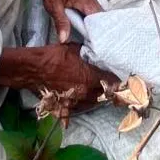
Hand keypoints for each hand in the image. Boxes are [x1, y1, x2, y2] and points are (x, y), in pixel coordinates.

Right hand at [0, 43, 114, 101]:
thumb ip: (90, 54)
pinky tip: (82, 100)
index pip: (112, 81)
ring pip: (93, 102)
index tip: (124, 77)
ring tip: (98, 89)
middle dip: (109, 88)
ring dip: (97, 96)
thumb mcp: (76, 49)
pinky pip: (77, 109)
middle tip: (112, 83)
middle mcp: (86, 92)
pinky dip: (81, 105)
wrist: (34, 69)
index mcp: (91, 77)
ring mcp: (76, 102)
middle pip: (104, 94)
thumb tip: (101, 54)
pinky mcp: (66, 107)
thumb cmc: (55, 55)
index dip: (119, 79)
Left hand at [27, 0, 102, 42]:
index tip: (97, 48)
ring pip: (94, 13)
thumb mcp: (52, 3)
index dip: (99, 33)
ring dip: (92, 25)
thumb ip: (61, 22)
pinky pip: (88, 8)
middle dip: (97, 31)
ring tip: (91, 42)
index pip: (99, 20)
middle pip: (99, 17)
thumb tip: (65, 40)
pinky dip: (87, 18)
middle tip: (95, 48)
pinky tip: (82, 28)